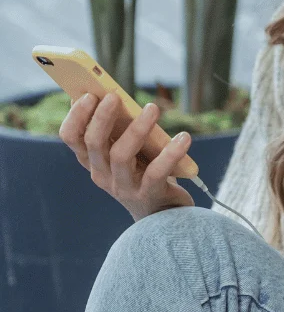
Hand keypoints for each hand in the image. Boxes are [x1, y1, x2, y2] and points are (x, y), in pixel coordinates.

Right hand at [59, 92, 195, 220]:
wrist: (165, 215)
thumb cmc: (146, 174)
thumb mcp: (130, 152)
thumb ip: (121, 131)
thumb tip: (117, 96)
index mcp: (94, 162)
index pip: (72, 138)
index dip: (76, 116)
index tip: (88, 95)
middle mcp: (103, 175)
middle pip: (94, 144)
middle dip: (102, 118)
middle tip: (115, 96)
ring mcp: (124, 187)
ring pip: (121, 155)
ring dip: (137, 129)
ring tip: (153, 108)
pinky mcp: (149, 195)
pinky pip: (156, 172)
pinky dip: (171, 153)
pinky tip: (184, 137)